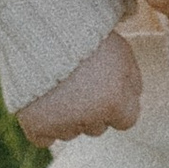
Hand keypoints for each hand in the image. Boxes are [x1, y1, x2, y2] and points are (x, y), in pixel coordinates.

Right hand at [18, 32, 142, 142]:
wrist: (39, 29)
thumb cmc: (84, 35)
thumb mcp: (121, 51)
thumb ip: (132, 81)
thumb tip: (133, 99)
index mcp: (114, 100)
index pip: (127, 121)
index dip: (116, 103)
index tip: (105, 88)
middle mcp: (89, 118)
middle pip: (97, 127)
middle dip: (91, 110)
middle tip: (79, 81)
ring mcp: (61, 124)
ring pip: (71, 132)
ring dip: (68, 117)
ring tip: (59, 86)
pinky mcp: (35, 125)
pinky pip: (44, 138)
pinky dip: (43, 125)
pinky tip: (43, 103)